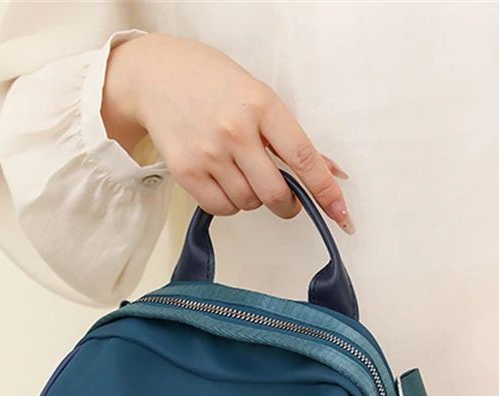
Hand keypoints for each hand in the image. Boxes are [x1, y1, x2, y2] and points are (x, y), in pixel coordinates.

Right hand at [101, 33, 352, 231]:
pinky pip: (222, 208)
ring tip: (241, 172)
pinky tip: (223, 180)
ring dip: (254, 199)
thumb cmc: (214, 84)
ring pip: (249, 204)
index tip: (342, 216)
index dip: (326, 193)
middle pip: (276, 194)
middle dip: (288, 205)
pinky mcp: (186, 171)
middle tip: (286, 200)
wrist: (156, 76)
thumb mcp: (258, 96)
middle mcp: (236, 130)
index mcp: (262, 106)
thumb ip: (292, 138)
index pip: (304, 159)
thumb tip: (332, 173)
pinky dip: (230, 204)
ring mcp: (209, 152)